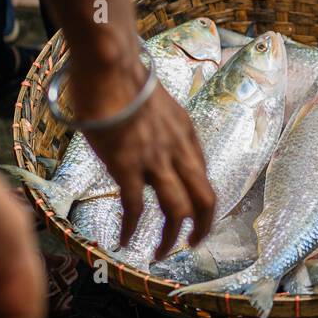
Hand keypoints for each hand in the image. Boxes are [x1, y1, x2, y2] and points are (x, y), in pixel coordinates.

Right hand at [70, 57, 215, 258]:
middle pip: (206, 198)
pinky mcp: (128, 164)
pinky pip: (135, 207)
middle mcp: (178, 149)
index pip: (203, 174)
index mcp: (185, 133)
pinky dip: (132, 229)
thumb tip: (139, 137)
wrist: (111, 64)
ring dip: (171, 237)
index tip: (193, 214)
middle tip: (191, 243)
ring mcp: (155, 159)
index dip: (200, 199)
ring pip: (178, 209)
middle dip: (203, 227)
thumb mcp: (153, 102)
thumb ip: (155, 125)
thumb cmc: (124, 76)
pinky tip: (124, 242)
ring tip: (160, 253)